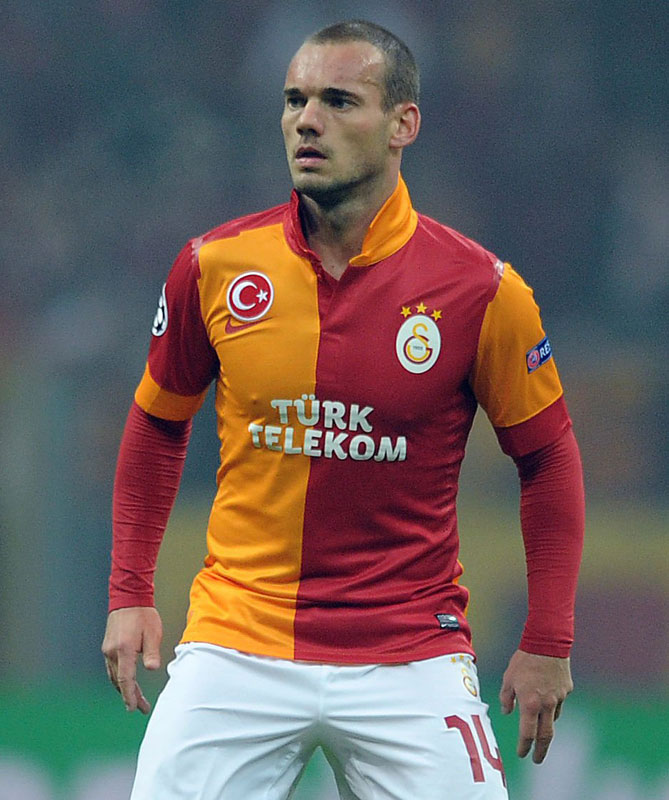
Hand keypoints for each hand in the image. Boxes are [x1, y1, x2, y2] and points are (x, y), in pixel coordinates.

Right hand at [102, 606, 162, 713]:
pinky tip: (126, 683)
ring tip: (135, 699)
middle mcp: (112, 652)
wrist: (128, 598)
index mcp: (123, 649)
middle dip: (129, 696)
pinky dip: (119, 678)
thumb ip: (151, 652)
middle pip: (119, 681)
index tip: (134, 707)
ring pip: (113, 676)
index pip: (125, 679)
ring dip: (123, 688)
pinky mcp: (108, 647)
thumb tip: (152, 668)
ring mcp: (107, 650)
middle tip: (140, 708)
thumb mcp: (153, 633)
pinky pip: (112, 668)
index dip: (130, 695)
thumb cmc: (143, 615)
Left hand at [499, 649, 572, 763]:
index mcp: (530, 704)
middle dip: (541, 750)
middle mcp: (546, 705)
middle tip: (537, 760)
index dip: (524, 746)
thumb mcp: (508, 678)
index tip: (521, 753)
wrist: (547, 643)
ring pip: (553, 718)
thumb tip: (507, 712)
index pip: (527, 733)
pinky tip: (548, 699)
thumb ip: (506, 698)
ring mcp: (559, 698)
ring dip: (546, 725)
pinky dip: (553, 706)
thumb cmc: (524, 660)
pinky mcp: (567, 690)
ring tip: (540, 726)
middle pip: (545, 736)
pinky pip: (559, 702)